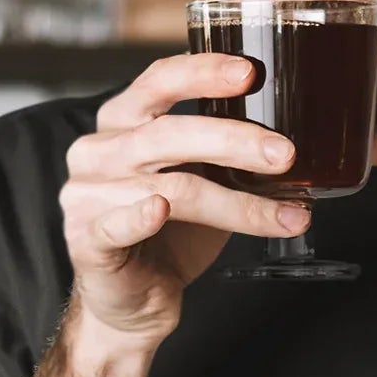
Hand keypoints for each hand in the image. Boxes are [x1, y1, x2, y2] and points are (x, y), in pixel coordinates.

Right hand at [60, 53, 313, 344]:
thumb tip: (288, 146)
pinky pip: (117, 223)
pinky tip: (161, 211)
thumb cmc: (168, 239)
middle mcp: (99, 150)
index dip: (202, 73)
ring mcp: (88, 194)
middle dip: (234, 140)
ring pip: (169, 187)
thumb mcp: (200, 185)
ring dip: (235, 203)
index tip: (249, 72)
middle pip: (170, 134)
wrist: (133, 304)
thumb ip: (223, 159)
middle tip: (285, 154)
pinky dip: (140, 216)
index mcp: (123, 123)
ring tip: (285, 214)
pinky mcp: (88, 239)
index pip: (159, 82)